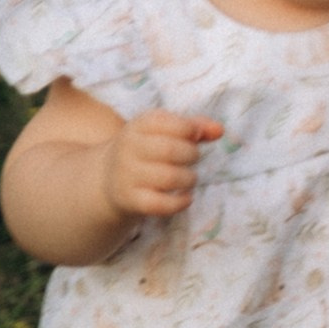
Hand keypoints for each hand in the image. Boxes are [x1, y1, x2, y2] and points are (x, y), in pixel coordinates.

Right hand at [102, 111, 221, 223]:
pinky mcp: (130, 199)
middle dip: (191, 155)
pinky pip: (160, 204)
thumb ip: (194, 127)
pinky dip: (180, 203)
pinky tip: (186, 197)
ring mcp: (128, 175)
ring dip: (189, 178)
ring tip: (189, 178)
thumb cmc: (148, 150)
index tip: (195, 136)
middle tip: (192, 158)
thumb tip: (219, 130)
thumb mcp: (164, 131)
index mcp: (138, 126)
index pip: (168, 123)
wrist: (109, 178)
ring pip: (169, 178)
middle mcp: (129, 148)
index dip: (190, 129)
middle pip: (171, 150)